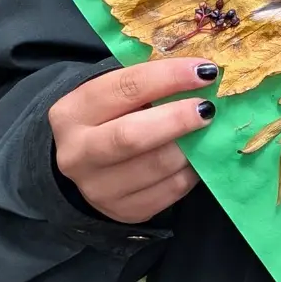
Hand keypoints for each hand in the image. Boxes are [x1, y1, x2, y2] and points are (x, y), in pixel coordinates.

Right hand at [48, 58, 219, 224]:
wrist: (87, 165)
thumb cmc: (110, 116)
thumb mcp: (115, 94)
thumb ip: (151, 83)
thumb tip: (202, 74)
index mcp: (72, 112)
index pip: (125, 88)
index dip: (169, 77)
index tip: (204, 71)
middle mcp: (77, 154)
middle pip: (132, 136)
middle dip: (178, 118)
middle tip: (208, 107)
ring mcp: (98, 188)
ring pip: (156, 165)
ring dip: (190, 146)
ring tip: (205, 130)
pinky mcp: (123, 211)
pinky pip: (170, 190)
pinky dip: (192, 170)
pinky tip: (196, 155)